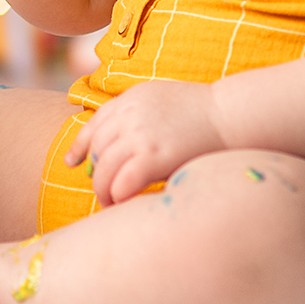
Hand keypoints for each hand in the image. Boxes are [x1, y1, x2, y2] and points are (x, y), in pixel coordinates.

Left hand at [65, 80, 226, 204]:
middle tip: (102, 192)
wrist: (232, 114)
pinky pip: (123, 182)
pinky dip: (119, 195)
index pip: (94, 124)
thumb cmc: (205, 113)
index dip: (80, 146)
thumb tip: (121, 144)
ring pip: (104, 169)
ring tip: (111, 203)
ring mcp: (140, 135)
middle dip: (95, 173)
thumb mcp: (162, 99)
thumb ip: (138, 115)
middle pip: (97, 150)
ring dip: (104, 190)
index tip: (72, 163)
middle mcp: (129, 115)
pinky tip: (124, 204)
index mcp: (129, 99)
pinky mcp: (154, 156)